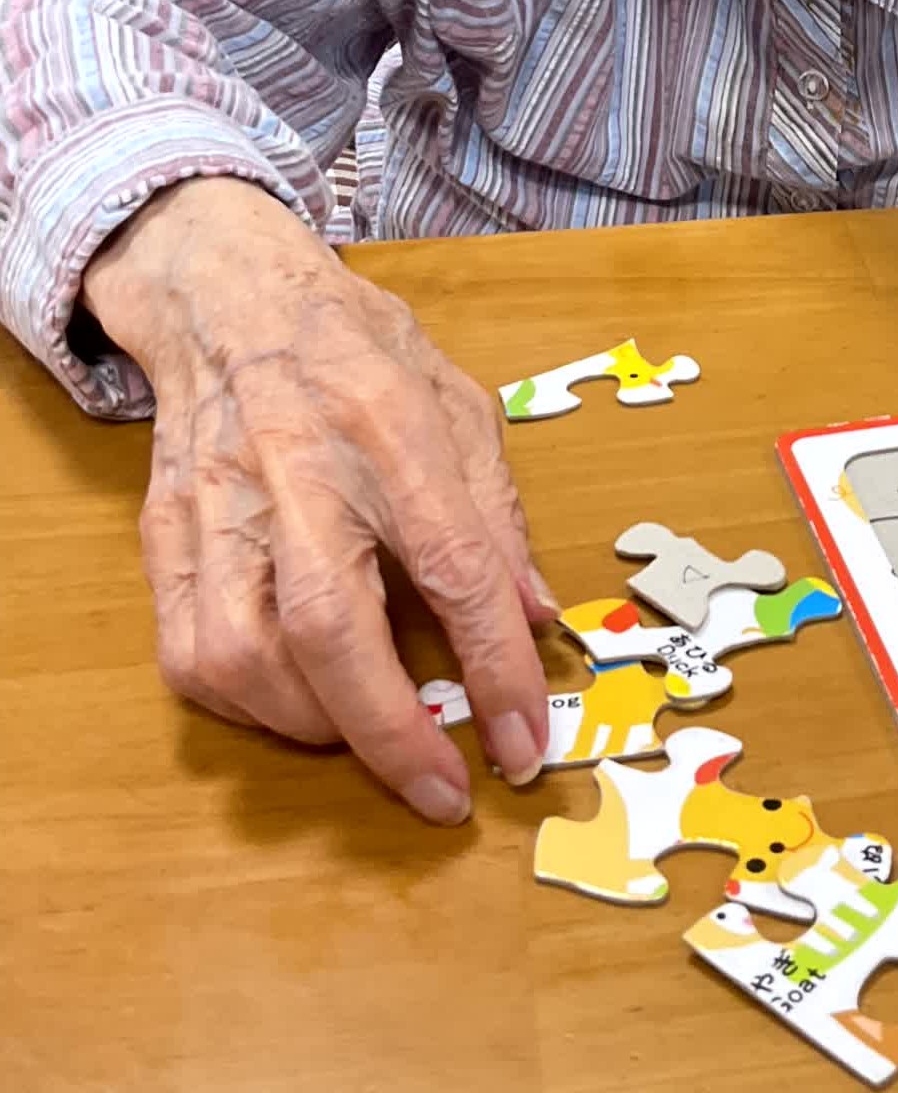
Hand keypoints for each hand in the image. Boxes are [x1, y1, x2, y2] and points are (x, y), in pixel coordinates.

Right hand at [84, 179, 552, 820]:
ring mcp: (220, 505)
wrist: (229, 299)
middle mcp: (299, 470)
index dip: (495, 669)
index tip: (523, 745)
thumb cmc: (359, 352)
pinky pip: (188, 654)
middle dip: (392, 732)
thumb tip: (536, 617)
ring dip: (312, 725)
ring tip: (367, 736)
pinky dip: (246, 705)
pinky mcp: (166, 535)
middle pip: (329, 625)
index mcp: (393, 427)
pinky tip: (295, 702)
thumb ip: (499, 514)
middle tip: (441, 794)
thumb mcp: (463, 404)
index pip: (455, 564)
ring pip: (242, 654)